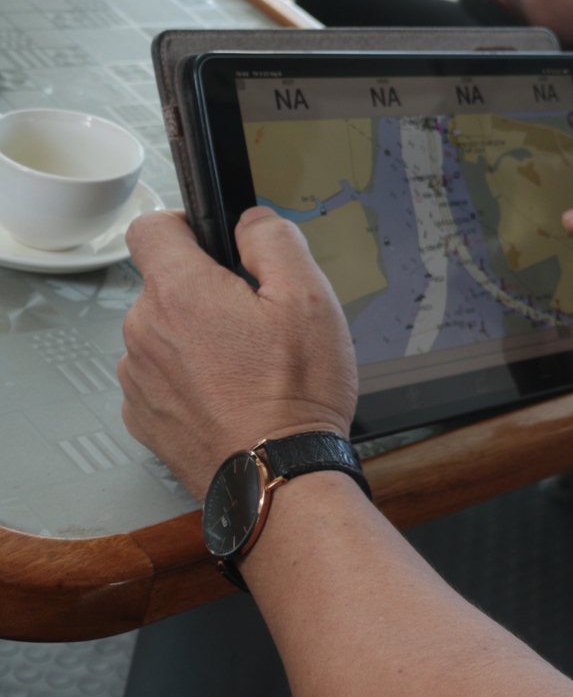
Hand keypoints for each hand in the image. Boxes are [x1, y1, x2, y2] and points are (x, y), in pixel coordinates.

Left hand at [120, 209, 358, 495]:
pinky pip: (162, 377)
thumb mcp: (310, 297)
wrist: (277, 475)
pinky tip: (232, 395)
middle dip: (207, 292)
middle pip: (165, 285)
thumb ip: (275, 240)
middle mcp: (145, 330)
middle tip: (258, 321)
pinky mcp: (143, 417)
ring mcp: (139, 378)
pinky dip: (190, 379)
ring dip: (197, 338)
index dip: (184, 223)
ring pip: (164, 333)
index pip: (150, 226)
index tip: (212, 242)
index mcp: (181, 291)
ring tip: (249, 366)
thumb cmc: (295, 392)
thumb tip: (252, 221)